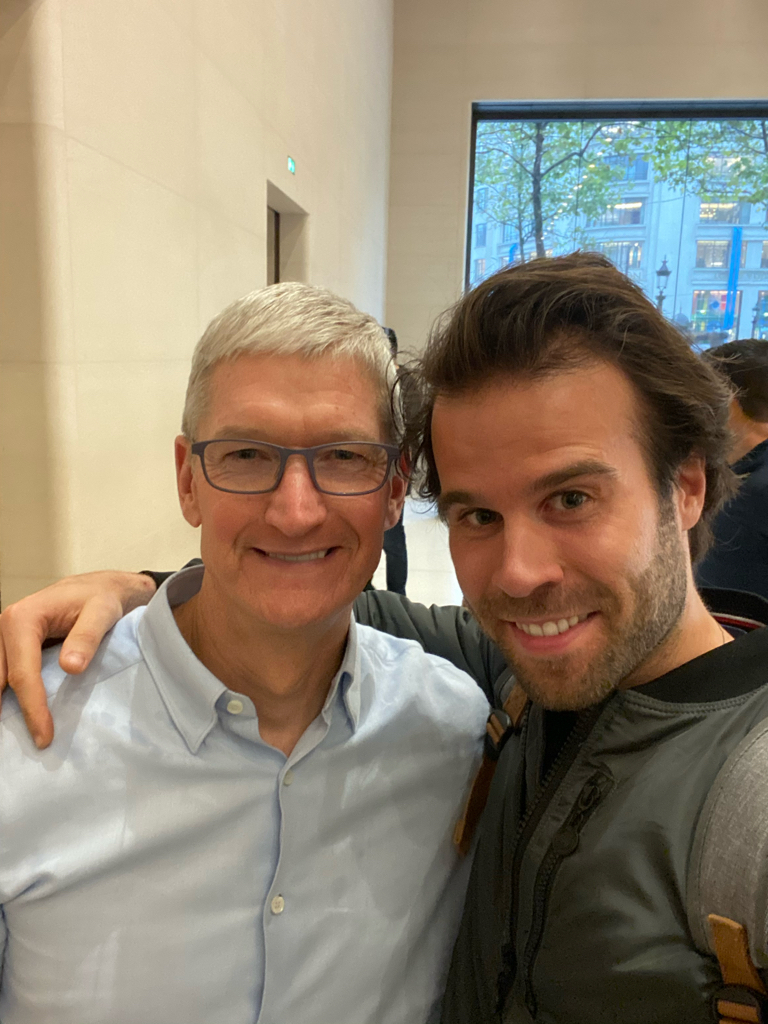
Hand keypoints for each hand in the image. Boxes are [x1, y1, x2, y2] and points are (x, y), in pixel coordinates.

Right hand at [0, 571, 156, 747]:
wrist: (101, 587)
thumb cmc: (102, 598)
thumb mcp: (103, 612)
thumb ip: (87, 637)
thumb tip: (71, 667)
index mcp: (23, 618)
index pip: (22, 673)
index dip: (32, 708)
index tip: (44, 736)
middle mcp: (5, 626)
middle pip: (0, 680)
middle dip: (6, 713)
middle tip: (22, 746)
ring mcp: (4, 637)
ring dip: (3, 706)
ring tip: (13, 735)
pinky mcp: (11, 646)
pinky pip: (4, 673)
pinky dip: (6, 694)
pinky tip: (13, 715)